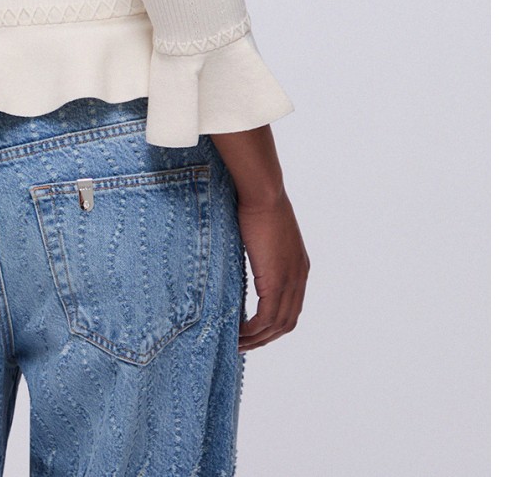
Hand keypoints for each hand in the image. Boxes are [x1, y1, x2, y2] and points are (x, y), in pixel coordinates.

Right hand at [236, 190, 309, 351]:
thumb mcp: (264, 233)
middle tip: (244, 345)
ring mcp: (290, 281)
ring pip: (278, 325)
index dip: (274, 324)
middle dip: (266, 338)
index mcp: (299, 267)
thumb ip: (261, 251)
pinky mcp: (276, 281)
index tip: (255, 330)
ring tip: (237, 343)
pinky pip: (266, 318)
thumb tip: (244, 256)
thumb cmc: (258, 203)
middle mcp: (299, 278)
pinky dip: (253, 330)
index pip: (291, 307)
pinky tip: (238, 332)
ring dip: (258, 339)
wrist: (263, 193)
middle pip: (287, 322)